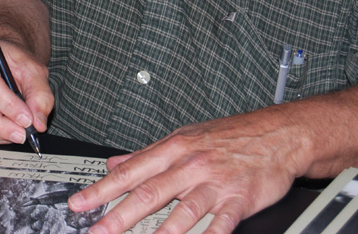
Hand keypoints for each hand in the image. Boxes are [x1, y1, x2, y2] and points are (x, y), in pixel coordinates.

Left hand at [68, 108, 306, 233]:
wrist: (278, 133)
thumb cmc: (230, 135)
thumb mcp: (184, 136)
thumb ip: (148, 153)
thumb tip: (115, 162)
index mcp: (174, 148)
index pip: (130, 171)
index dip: (102, 189)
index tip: (79, 204)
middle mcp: (190, 164)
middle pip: (149, 193)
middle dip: (118, 215)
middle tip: (97, 231)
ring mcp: (215, 183)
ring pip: (182, 211)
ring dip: (158, 233)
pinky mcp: (239, 199)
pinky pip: (220, 223)